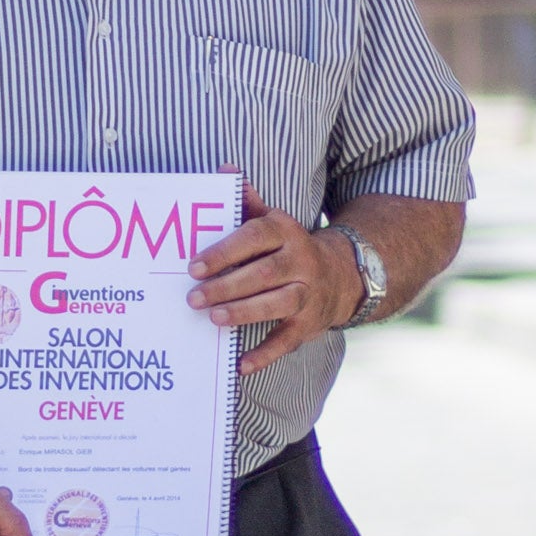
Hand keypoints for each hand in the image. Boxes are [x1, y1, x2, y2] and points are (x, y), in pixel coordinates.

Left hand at [187, 181, 361, 369]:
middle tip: (193, 297)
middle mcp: (301, 261)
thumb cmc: (289, 247)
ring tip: (213, 318)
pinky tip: (241, 365)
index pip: (254, 237)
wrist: (342, 275)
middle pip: (263, 274)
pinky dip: (265, 354)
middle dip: (226, 286)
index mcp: (286, 232)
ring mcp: (308, 294)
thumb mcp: (274, 220)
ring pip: (277, 304)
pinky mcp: (309, 324)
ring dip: (244, 312)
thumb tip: (225, 170)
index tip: (193, 267)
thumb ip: (248, 201)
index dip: (224, 252)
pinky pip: (286, 341)